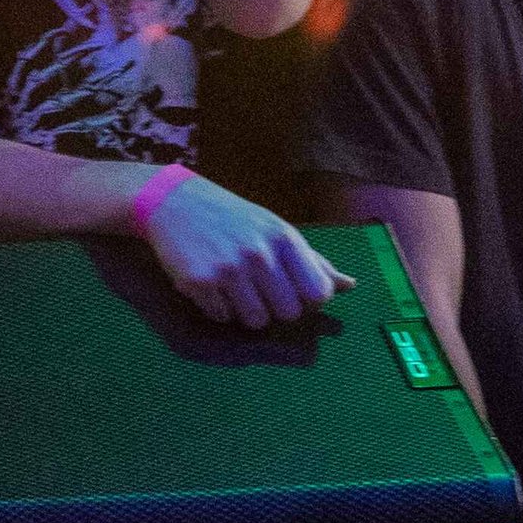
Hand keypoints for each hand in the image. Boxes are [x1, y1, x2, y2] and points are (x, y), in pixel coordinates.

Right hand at [138, 173, 353, 328]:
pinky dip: (217, 307)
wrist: (172, 201)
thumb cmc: (232, 217)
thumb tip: (350, 286)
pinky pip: (222, 317)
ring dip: (245, 310)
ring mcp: (229, 269)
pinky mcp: (200, 282)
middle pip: (289, 313)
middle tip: (256, 285)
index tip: (289, 285)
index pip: (318, 293)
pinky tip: (209, 282)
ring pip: (256, 321)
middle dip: (274, 307)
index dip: (306, 298)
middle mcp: (259, 253)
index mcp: (284, 238)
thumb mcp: (274, 229)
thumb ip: (312, 260)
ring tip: (232, 285)